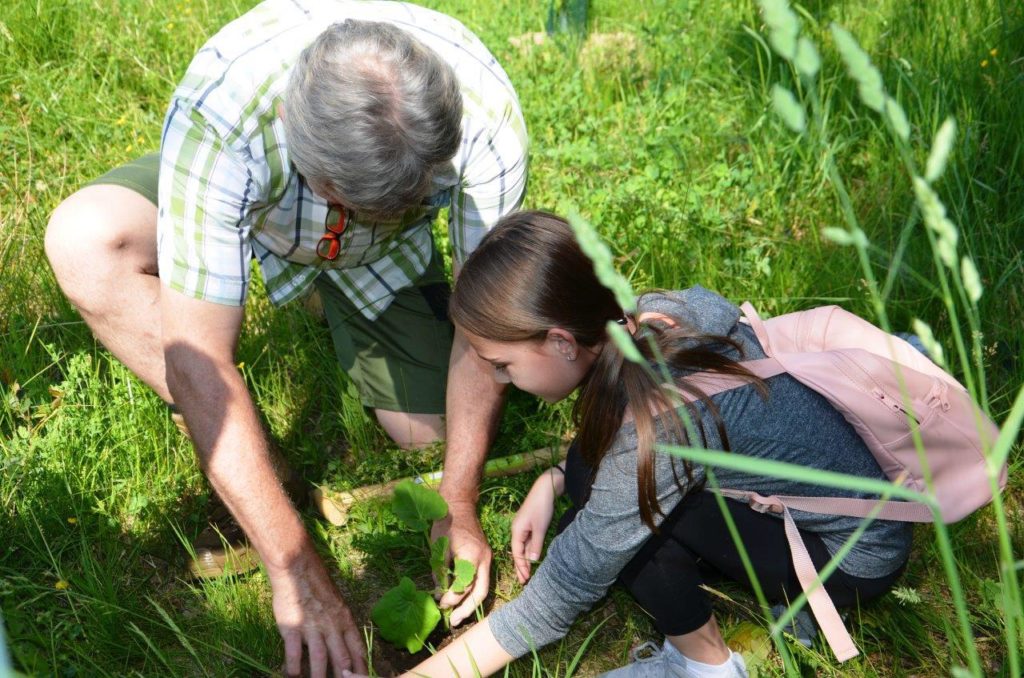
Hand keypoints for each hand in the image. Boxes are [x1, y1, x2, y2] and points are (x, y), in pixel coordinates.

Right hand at [270, 548, 366, 677]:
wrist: (297, 568)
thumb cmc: (317, 584)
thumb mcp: (336, 602)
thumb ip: (340, 622)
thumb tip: (344, 642)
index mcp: (344, 620)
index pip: (357, 649)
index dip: (361, 667)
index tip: (364, 677)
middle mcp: (331, 626)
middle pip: (342, 658)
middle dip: (344, 676)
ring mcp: (312, 628)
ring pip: (320, 660)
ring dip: (320, 677)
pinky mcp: (292, 628)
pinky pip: (293, 654)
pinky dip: (294, 668)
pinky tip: (293, 676)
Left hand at [431, 500, 492, 625]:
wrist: (459, 505)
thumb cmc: (446, 524)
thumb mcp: (439, 548)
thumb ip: (441, 572)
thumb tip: (439, 593)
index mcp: (471, 556)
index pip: (463, 586)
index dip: (451, 598)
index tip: (439, 603)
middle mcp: (484, 560)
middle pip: (480, 592)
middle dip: (467, 609)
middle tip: (453, 621)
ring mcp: (487, 558)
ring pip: (483, 587)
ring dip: (471, 603)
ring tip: (458, 615)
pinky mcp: (485, 557)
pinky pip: (481, 578)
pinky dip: (472, 590)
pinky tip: (461, 598)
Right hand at [509, 471, 558, 583]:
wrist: (545, 488)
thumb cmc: (541, 507)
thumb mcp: (540, 528)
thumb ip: (536, 545)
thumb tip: (533, 561)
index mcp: (517, 531)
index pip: (517, 553)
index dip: (521, 567)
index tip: (525, 579)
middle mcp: (517, 530)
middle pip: (518, 551)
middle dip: (521, 566)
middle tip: (524, 581)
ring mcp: (523, 527)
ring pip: (523, 547)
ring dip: (526, 559)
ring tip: (528, 573)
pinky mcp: (530, 524)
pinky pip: (528, 541)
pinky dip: (530, 550)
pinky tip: (533, 557)